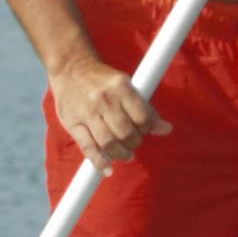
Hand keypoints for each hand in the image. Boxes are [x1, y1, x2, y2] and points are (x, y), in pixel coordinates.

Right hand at [52, 53, 163, 171]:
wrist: (71, 67)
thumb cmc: (102, 79)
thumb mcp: (126, 86)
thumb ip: (144, 108)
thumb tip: (166, 129)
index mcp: (121, 87)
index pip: (143, 118)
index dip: (148, 129)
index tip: (145, 130)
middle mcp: (104, 99)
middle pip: (127, 133)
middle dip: (135, 142)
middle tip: (133, 142)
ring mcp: (87, 112)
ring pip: (109, 143)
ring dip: (121, 154)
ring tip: (125, 154)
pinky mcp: (72, 123)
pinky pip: (88, 147)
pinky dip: (99, 161)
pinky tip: (108, 169)